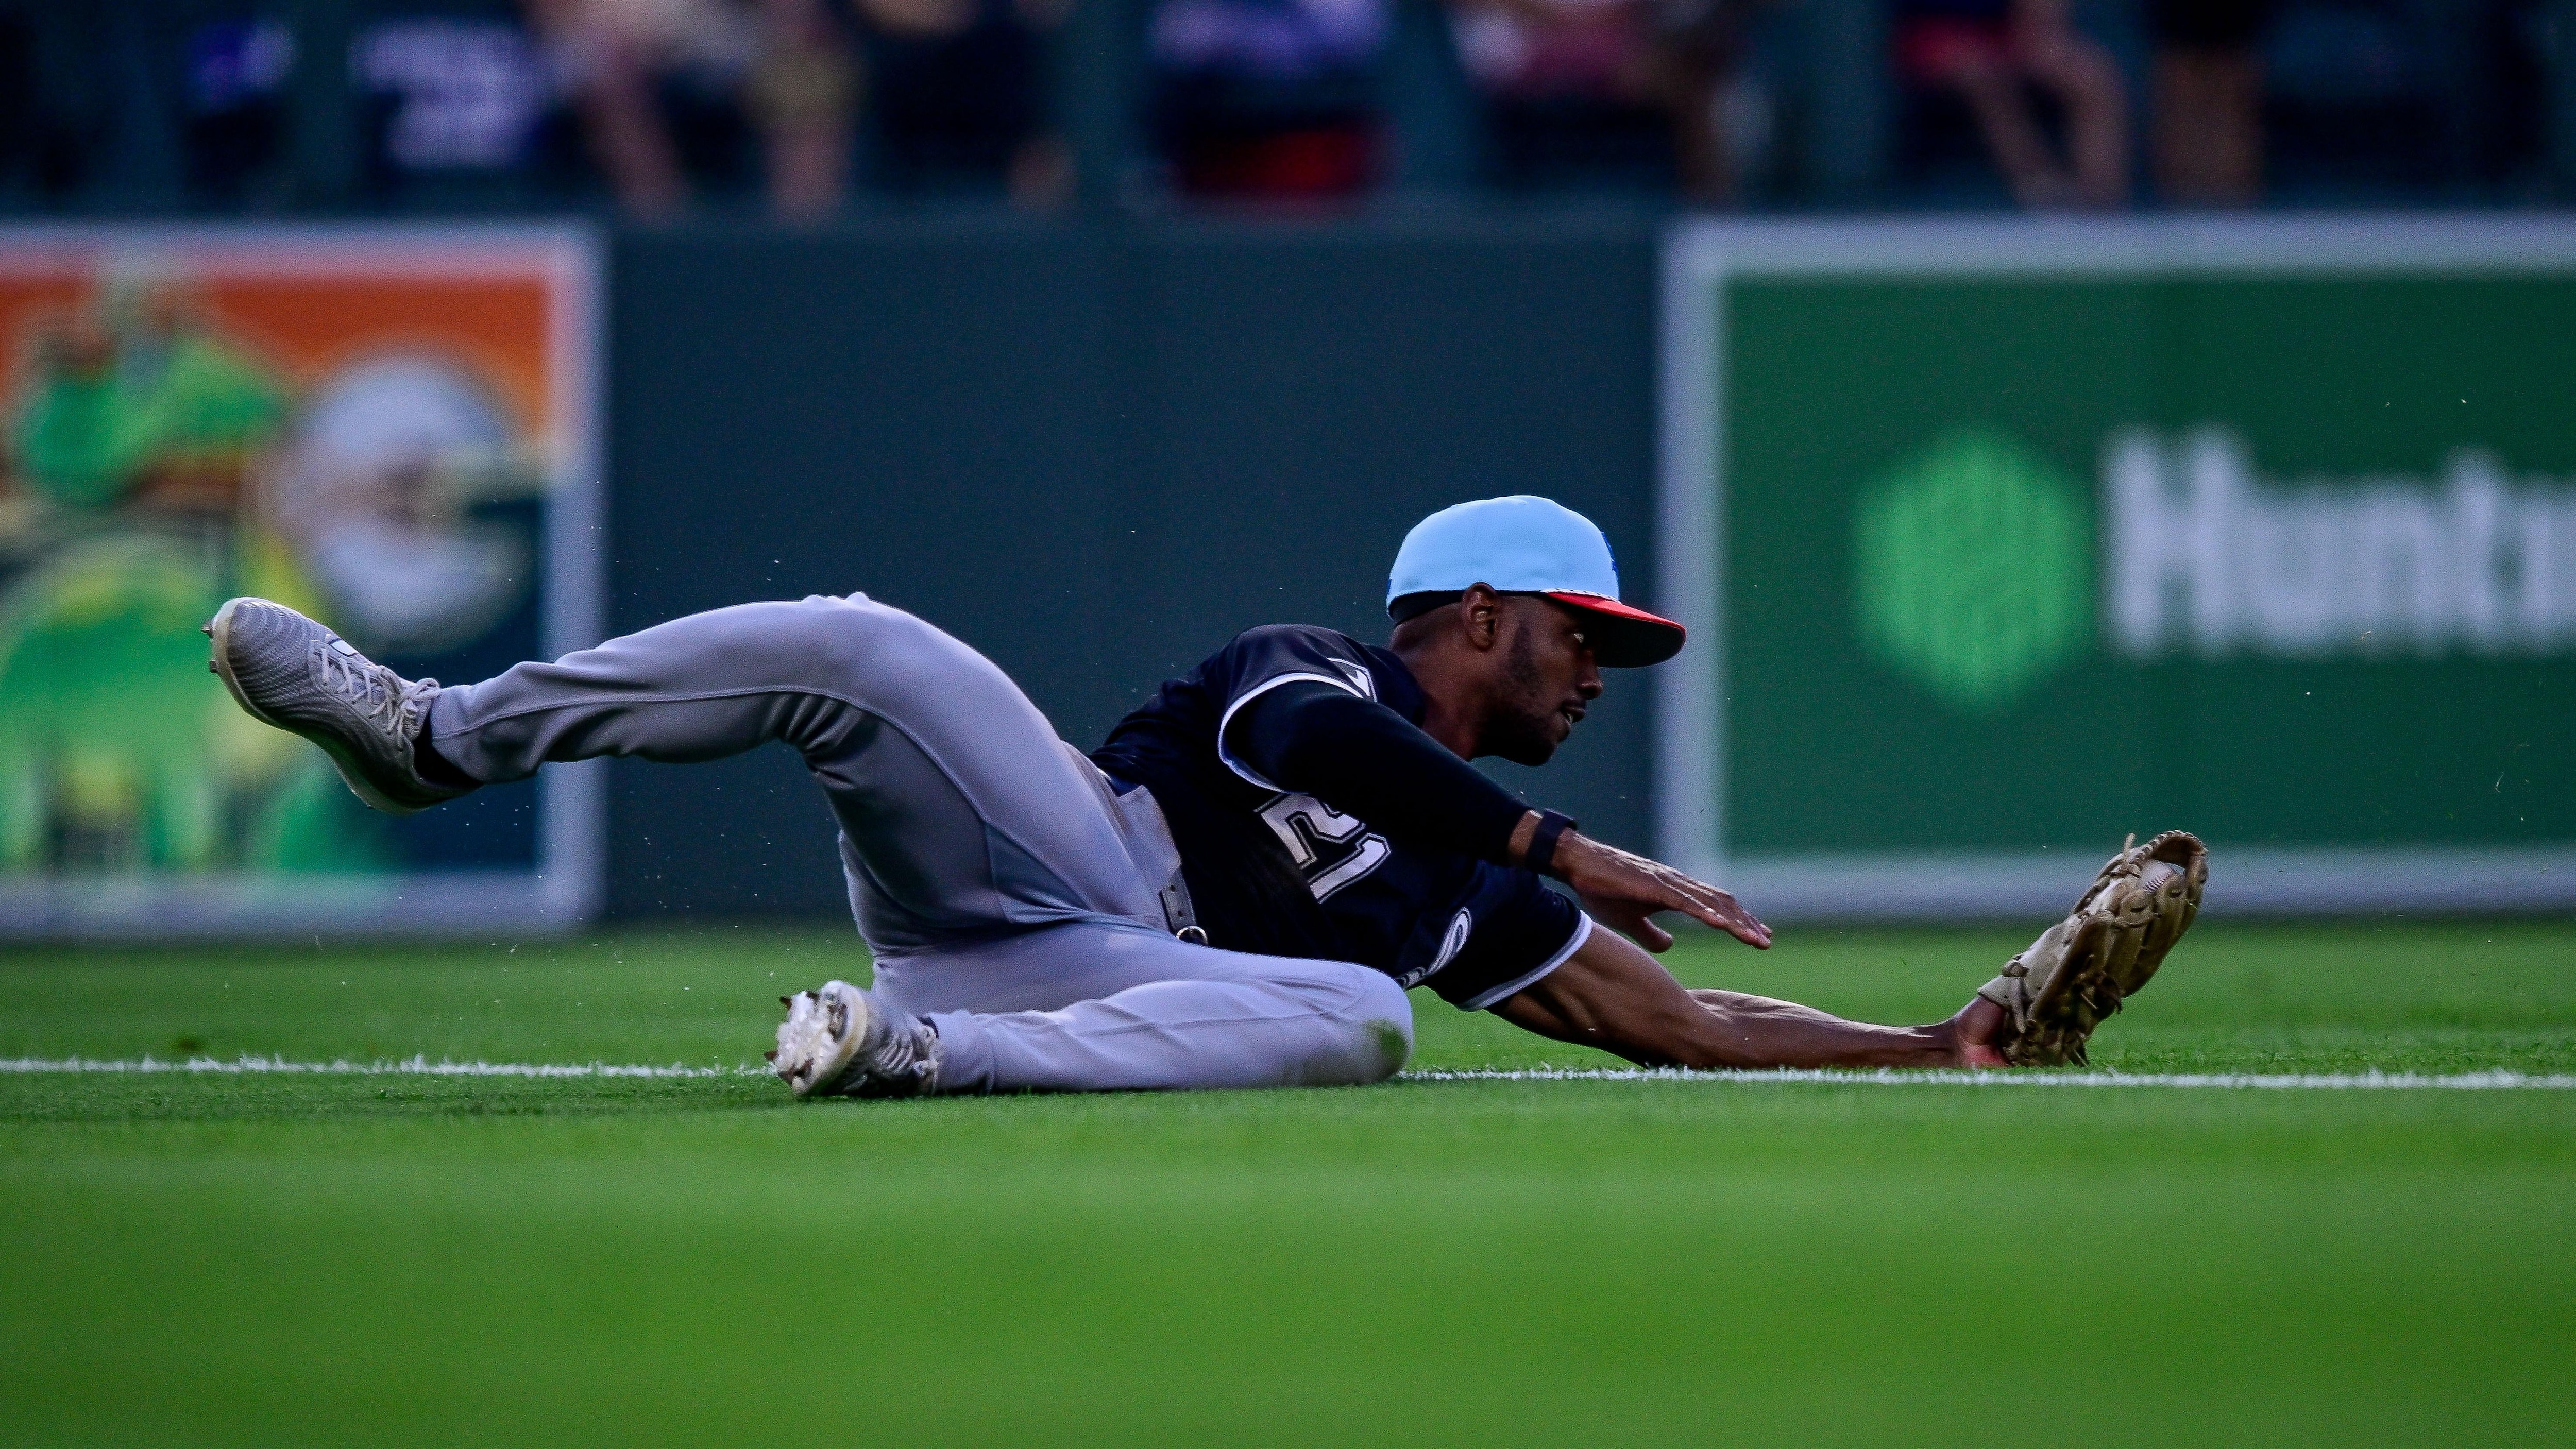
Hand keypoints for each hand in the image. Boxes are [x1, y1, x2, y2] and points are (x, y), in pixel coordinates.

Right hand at [1549, 831, 1769, 951]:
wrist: (1578, 863)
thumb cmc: (1602, 888)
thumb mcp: (1630, 920)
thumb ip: (1651, 934)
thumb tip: (1669, 946)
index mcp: (1676, 893)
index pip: (1717, 907)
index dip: (1740, 921)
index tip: (1759, 937)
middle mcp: (1678, 885)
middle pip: (1722, 904)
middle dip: (1746, 923)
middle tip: (1766, 943)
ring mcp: (1667, 883)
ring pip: (1710, 902)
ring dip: (1735, 922)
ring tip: (1754, 939)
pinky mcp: (1651, 885)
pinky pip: (1684, 901)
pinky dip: (1705, 912)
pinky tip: (1720, 924)